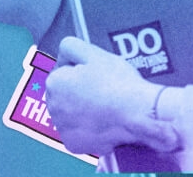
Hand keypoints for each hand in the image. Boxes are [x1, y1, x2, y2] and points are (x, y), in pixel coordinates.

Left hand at [49, 36, 179, 155]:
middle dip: (78, 94)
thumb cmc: (119, 84)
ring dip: (82, 113)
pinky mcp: (73, 145)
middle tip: (102, 94)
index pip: (63, 75)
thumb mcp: (95, 54)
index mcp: (54, 82)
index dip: (81, 74)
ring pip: (70, 116)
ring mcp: (62, 127)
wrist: (140, 115)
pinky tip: (103, 125)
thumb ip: (71, 47)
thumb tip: (62, 56)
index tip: (97, 78)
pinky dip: (88, 132)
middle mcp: (52, 106)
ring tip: (105, 110)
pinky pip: (78, 136)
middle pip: (65, 96)